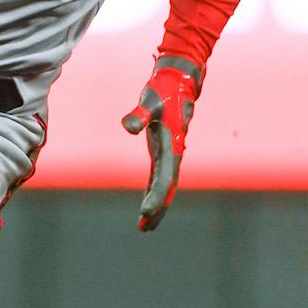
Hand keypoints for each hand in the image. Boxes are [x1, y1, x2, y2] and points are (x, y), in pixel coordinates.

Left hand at [120, 56, 201, 232]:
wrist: (178, 80)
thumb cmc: (163, 90)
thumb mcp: (149, 101)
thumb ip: (139, 115)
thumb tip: (128, 126)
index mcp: (173, 145)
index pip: (164, 178)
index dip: (156, 196)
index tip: (145, 212)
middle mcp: (174, 153)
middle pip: (167, 188)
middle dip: (158, 209)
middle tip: (145, 228)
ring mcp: (170, 153)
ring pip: (166, 186)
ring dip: (157, 205)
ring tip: (145, 225)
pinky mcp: (165, 150)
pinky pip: (161, 177)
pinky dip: (155, 192)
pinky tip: (147, 204)